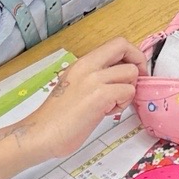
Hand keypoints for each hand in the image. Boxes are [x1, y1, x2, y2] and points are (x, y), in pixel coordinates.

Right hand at [0, 39, 140, 178]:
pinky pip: (127, 91)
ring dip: (128, 90)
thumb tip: (118, 78)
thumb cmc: (56, 117)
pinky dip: (123, 103)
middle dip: (138, 64)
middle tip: (132, 83)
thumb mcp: (75, 86)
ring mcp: (93, 79)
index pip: (116, 43)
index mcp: (81, 63)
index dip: (130, 54)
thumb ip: (95, 78)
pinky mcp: (100, 96)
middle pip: (124, 47)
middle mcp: (87, 66)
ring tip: (112, 104)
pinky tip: (107, 112)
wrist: (40, 134)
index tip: (132, 71)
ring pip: (131, 73)